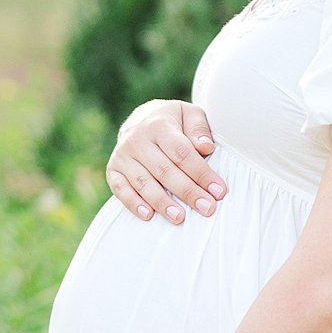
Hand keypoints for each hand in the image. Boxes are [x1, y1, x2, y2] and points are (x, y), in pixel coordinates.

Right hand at [107, 100, 228, 225]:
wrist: (141, 118)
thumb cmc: (173, 121)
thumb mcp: (189, 114)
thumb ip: (199, 129)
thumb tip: (206, 147)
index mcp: (159, 124)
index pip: (182, 153)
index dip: (201, 173)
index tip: (219, 191)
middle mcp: (137, 139)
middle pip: (165, 170)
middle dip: (187, 191)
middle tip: (207, 208)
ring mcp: (123, 155)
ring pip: (144, 182)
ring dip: (162, 202)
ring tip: (180, 218)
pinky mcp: (113, 169)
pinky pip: (121, 189)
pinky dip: (133, 203)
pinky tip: (148, 215)